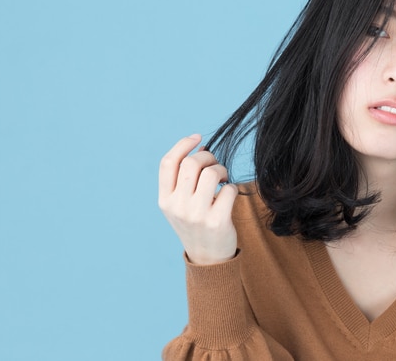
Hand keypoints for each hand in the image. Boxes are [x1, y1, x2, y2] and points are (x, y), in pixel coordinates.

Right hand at [158, 134, 238, 264]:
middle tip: (215, 165)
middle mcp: (177, 207)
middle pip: (191, 164)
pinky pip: (228, 190)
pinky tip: (229, 195)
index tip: (198, 137)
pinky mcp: (216, 221)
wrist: (208, 258)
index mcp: (164, 200)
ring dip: (221, 170)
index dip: (183, 144)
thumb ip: (186, 178)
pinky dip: (231, 187)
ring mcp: (196, 215)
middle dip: (208, 157)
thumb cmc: (196, 223)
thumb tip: (201, 146)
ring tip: (223, 179)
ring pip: (210, 173)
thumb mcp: (181, 203)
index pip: (168, 163)